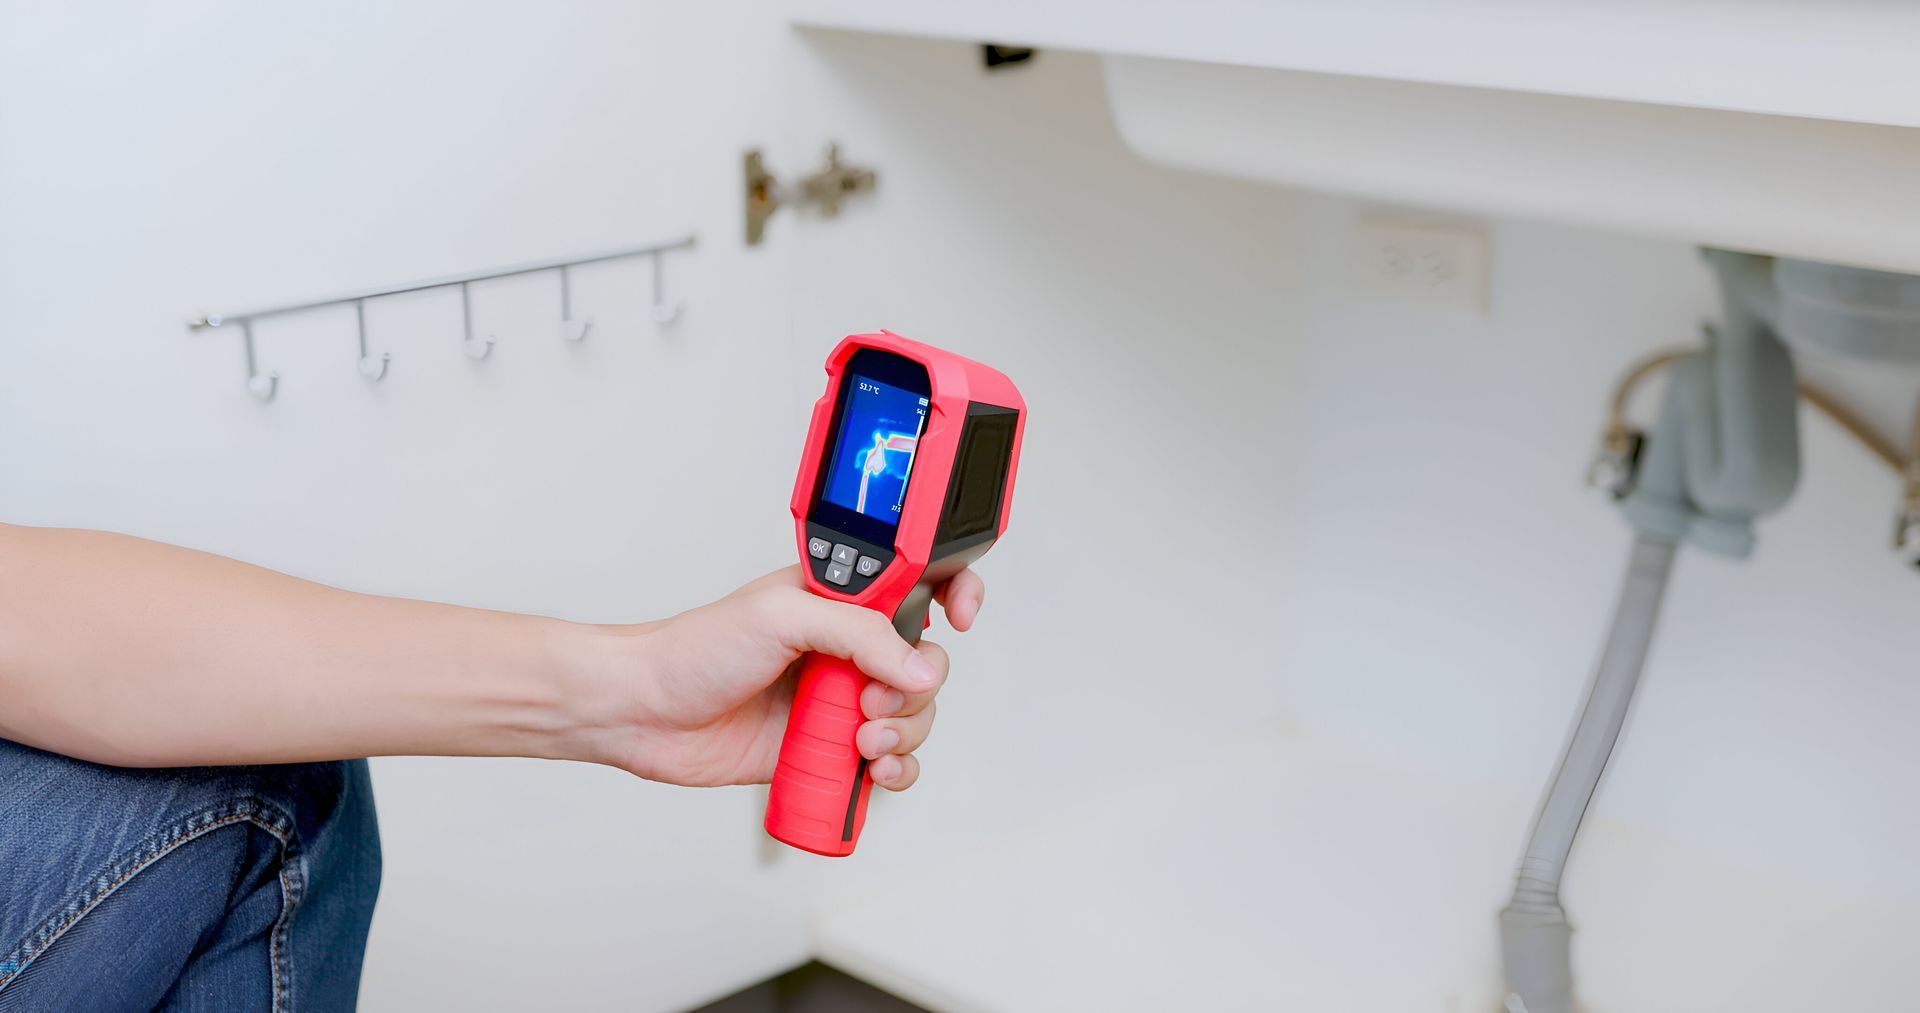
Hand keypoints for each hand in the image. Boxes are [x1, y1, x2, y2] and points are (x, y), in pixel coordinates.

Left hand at [574, 565, 985, 789]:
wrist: (643, 712)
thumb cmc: (694, 649)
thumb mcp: (781, 615)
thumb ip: (859, 634)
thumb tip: (919, 667)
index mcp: (842, 601)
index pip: (920, 586)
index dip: (954, 596)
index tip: (960, 618)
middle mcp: (847, 650)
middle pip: (926, 667)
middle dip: (914, 691)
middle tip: (867, 700)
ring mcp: (839, 701)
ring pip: (912, 719)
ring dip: (903, 735)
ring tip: (860, 742)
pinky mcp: (826, 750)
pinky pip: (887, 765)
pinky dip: (894, 773)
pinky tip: (872, 772)